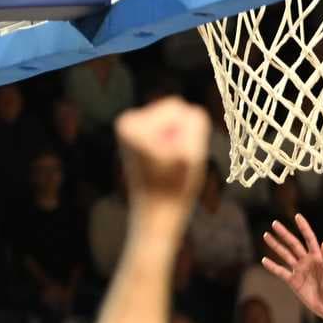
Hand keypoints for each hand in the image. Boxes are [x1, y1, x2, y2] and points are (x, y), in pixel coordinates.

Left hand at [114, 99, 210, 227]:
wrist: (157, 215)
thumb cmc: (176, 187)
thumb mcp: (194, 151)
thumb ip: (196, 120)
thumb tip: (191, 111)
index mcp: (134, 124)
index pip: (179, 108)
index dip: (187, 133)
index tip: (179, 157)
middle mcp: (127, 122)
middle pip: (175, 110)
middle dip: (182, 134)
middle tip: (176, 162)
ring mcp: (130, 129)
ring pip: (174, 119)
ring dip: (179, 140)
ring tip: (171, 164)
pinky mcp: (136, 137)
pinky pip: (168, 128)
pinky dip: (173, 143)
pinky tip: (167, 163)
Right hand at [261, 214, 322, 320]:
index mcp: (318, 256)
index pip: (309, 238)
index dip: (304, 227)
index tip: (297, 216)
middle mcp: (307, 261)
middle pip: (293, 244)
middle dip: (284, 233)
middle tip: (274, 223)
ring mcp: (299, 270)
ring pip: (285, 255)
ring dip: (275, 246)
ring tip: (266, 236)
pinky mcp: (293, 281)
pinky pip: (280, 272)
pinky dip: (272, 266)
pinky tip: (264, 260)